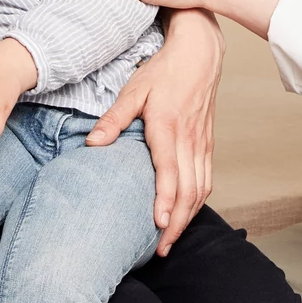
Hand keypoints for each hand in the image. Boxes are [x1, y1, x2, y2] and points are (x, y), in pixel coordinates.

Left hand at [87, 8, 223, 256]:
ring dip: (188, 217)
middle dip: (176, 223)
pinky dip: (198, 201)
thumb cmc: (164, 70)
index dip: (164, 201)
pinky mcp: (209, 142)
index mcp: (168, 127)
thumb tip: (92, 144)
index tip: (157, 226)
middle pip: (188, 190)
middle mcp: (189, 139)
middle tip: (162, 248)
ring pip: (201, 188)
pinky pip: (207, 178)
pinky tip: (187, 212)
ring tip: (171, 238)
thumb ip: (114, 119)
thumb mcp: (134, 89)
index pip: (170, 172)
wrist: (199, 54)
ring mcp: (202, 142)